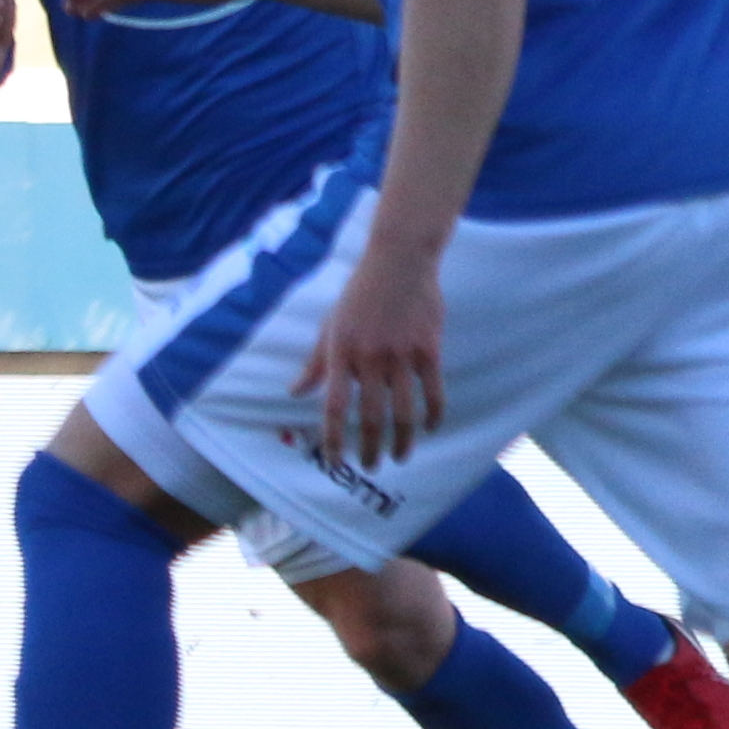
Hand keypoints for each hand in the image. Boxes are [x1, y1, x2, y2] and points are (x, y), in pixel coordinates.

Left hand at [297, 244, 447, 468]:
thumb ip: (315, 363)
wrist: (398, 261)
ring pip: (404, 410)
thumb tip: (295, 392)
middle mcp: (370, 358)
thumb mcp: (330, 326)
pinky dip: (433, 415)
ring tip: (400, 457)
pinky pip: (433, 391)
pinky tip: (430, 429)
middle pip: (372, 416)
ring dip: (403, 440)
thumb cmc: (358, 294)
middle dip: (371, 447)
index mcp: (340, 353)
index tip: (335, 460)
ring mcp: (401, 355)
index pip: (334, 406)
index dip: (333, 437)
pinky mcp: (429, 349)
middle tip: (372, 467)